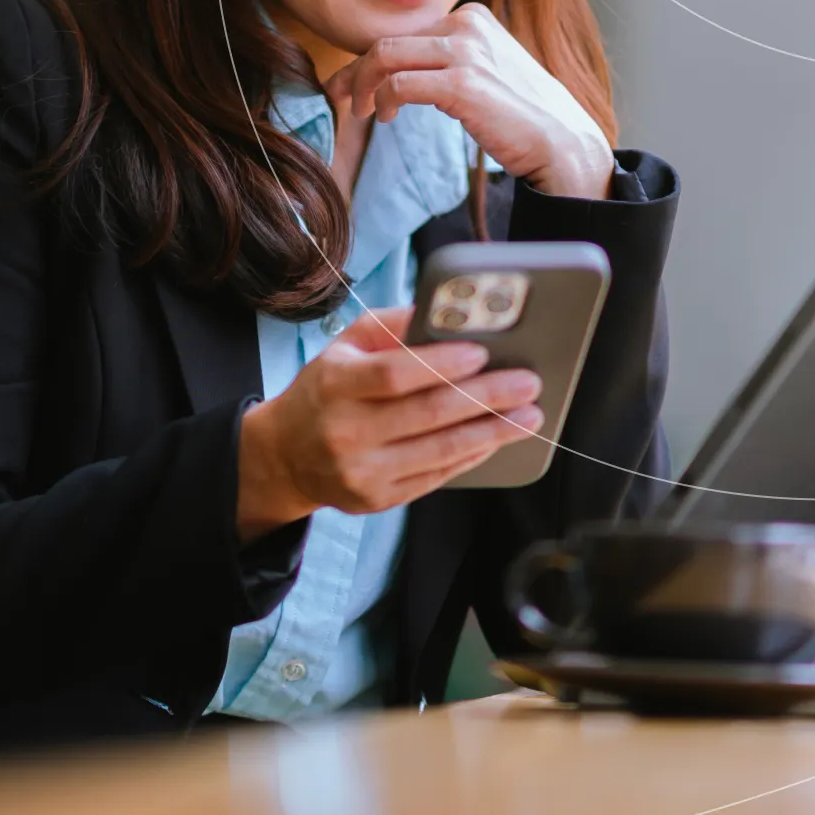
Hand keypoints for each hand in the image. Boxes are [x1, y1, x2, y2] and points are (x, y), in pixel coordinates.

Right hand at [235, 306, 545, 539]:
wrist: (285, 456)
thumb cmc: (327, 390)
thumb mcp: (346, 346)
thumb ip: (393, 327)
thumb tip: (448, 314)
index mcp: (335, 384)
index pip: (395, 374)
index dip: (442, 364)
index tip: (483, 353)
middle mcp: (345, 431)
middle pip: (428, 414)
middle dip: (487, 397)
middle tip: (527, 382)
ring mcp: (361, 471)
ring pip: (440, 451)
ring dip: (493, 432)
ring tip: (529, 415)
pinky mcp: (376, 499)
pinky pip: (436, 477)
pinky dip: (472, 455)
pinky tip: (496, 439)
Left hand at [327, 3, 614, 198]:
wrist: (560, 142)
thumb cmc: (520, 115)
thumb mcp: (483, 71)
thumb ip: (447, 61)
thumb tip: (399, 72)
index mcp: (471, 17)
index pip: (403, 32)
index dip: (369, 59)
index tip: (350, 83)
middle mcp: (467, 25)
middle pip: (386, 41)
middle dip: (353, 71)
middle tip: (338, 98)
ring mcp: (466, 51)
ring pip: (383, 56)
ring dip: (360, 85)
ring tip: (360, 112)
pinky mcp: (462, 83)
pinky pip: (398, 84)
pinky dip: (382, 101)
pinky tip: (384, 117)